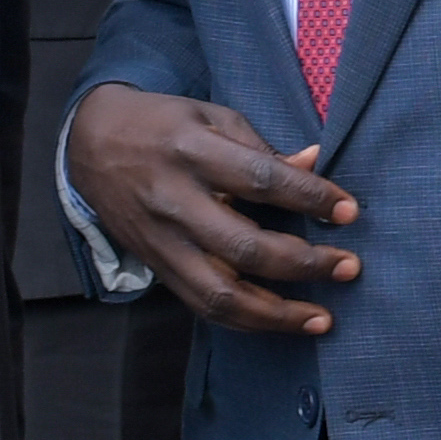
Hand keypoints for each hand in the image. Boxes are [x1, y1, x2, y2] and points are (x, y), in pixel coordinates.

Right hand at [61, 87, 358, 332]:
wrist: (91, 146)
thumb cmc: (164, 125)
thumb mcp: (211, 116)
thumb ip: (261, 147)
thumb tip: (314, 163)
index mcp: (192, 151)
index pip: (260, 180)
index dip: (310, 197)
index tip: (350, 211)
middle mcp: (174, 202)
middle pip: (244, 247)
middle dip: (304, 264)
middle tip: (349, 267)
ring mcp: (162, 242)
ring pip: (219, 294)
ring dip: (276, 314)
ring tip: (322, 319)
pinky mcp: (156, 267)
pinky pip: (201, 306)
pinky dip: (245, 321)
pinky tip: (280, 323)